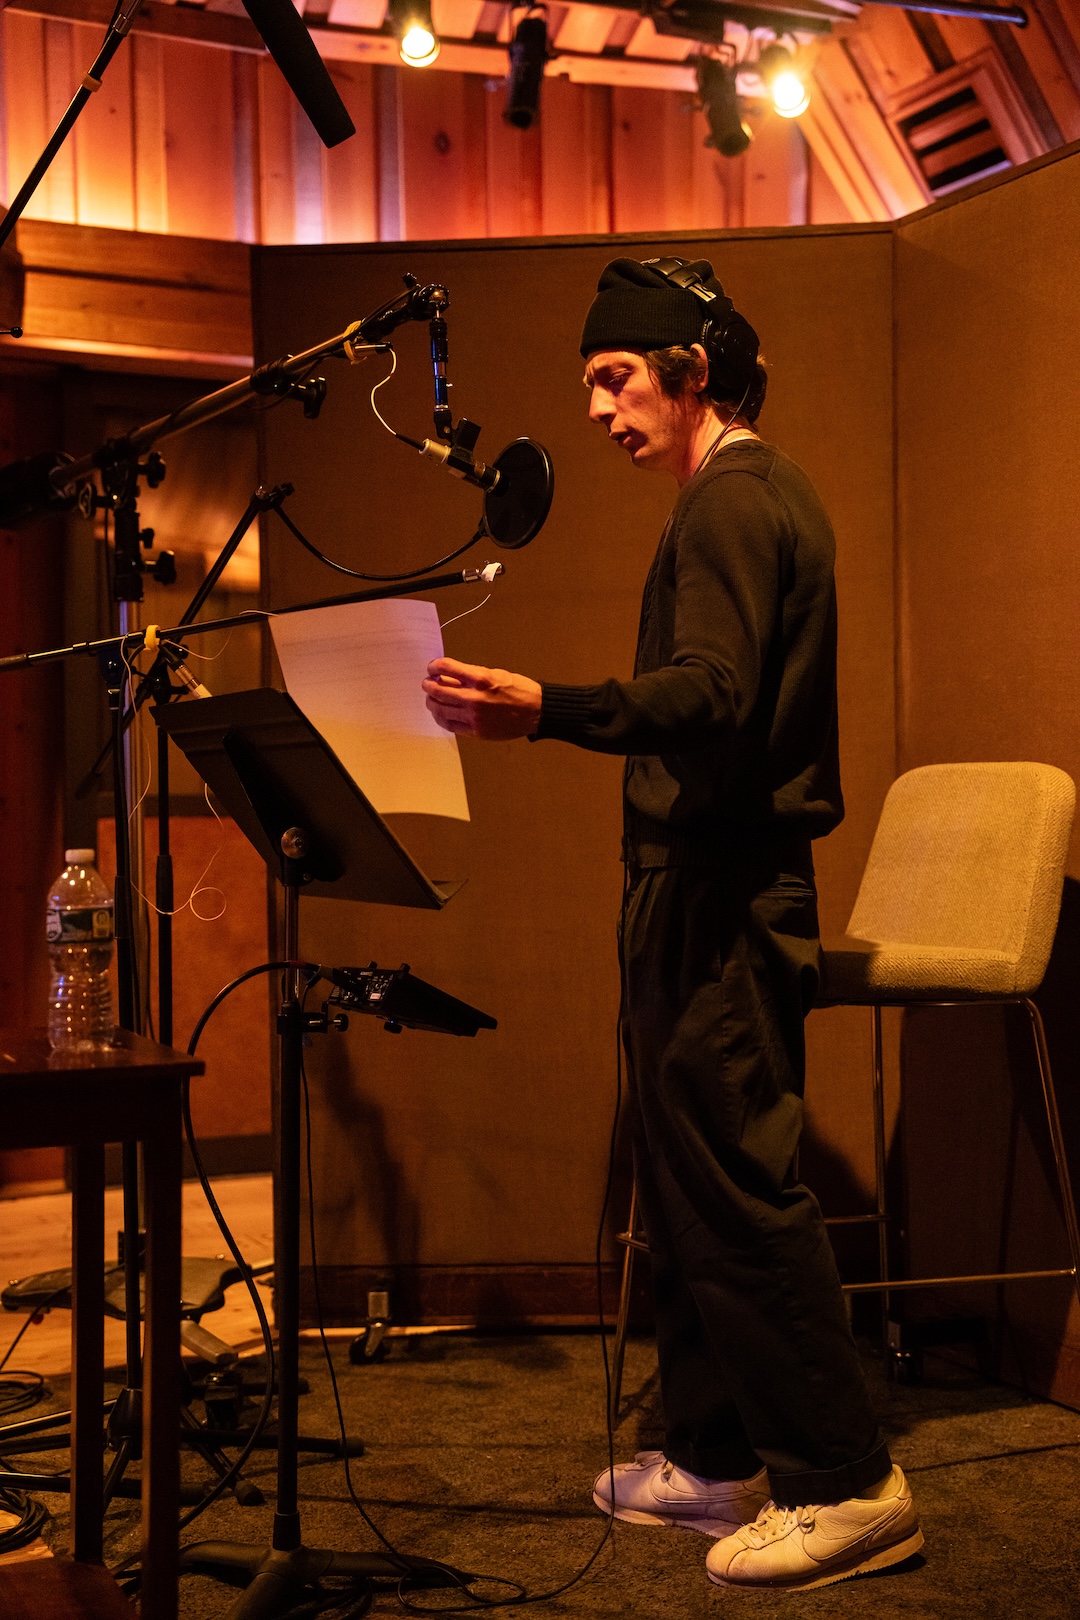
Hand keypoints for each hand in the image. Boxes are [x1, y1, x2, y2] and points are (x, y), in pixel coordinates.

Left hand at [423, 656, 541, 740]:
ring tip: (432, 699)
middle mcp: (474, 698)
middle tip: (427, 684)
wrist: (536, 711)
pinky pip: (450, 725)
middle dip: (429, 685)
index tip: (432, 668)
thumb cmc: (519, 690)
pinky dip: (441, 718)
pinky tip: (440, 714)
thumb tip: (449, 677)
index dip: (435, 667)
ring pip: (440, 710)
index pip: (446, 668)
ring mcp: (474, 717)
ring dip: (432, 702)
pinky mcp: (476, 731)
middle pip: (438, 690)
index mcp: (480, 679)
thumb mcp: (495, 674)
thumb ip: (471, 675)